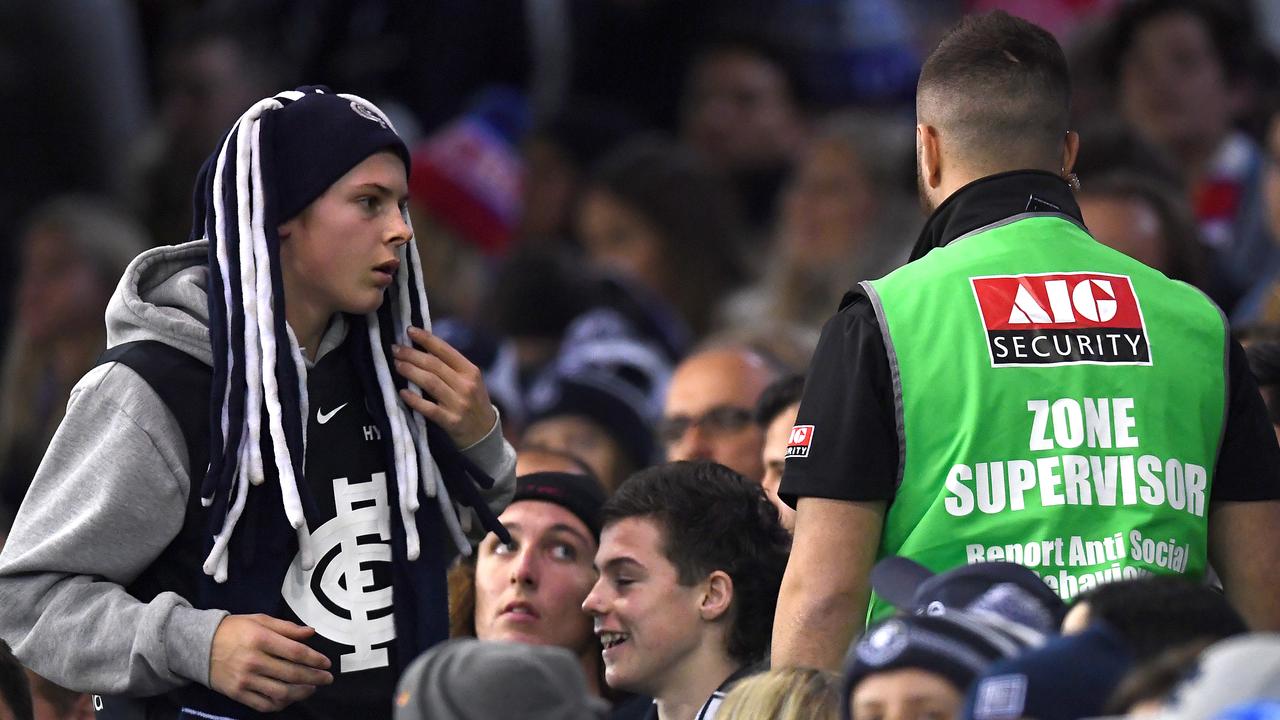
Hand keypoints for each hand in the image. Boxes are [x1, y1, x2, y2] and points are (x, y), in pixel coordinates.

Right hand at [209, 614, 332, 711]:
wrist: (199, 645)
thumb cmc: (234, 630)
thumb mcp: (260, 620)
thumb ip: (287, 627)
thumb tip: (311, 633)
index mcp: (261, 639)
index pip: (296, 652)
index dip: (315, 659)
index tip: (327, 663)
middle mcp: (254, 661)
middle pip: (292, 674)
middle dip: (315, 678)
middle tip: (327, 678)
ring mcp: (245, 680)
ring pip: (281, 693)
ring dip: (302, 693)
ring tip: (312, 688)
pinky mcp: (237, 694)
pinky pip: (264, 704)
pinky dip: (281, 704)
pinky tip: (291, 698)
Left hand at [393, 326, 497, 447]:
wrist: (485, 433)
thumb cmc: (473, 402)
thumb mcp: (470, 381)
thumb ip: (452, 366)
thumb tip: (424, 348)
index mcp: (470, 371)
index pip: (446, 350)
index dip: (426, 339)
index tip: (409, 330)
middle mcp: (466, 385)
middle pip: (434, 365)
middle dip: (412, 354)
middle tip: (395, 349)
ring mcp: (459, 404)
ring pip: (430, 382)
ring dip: (411, 371)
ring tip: (396, 364)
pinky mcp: (451, 422)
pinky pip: (429, 408)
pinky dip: (414, 399)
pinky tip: (403, 392)